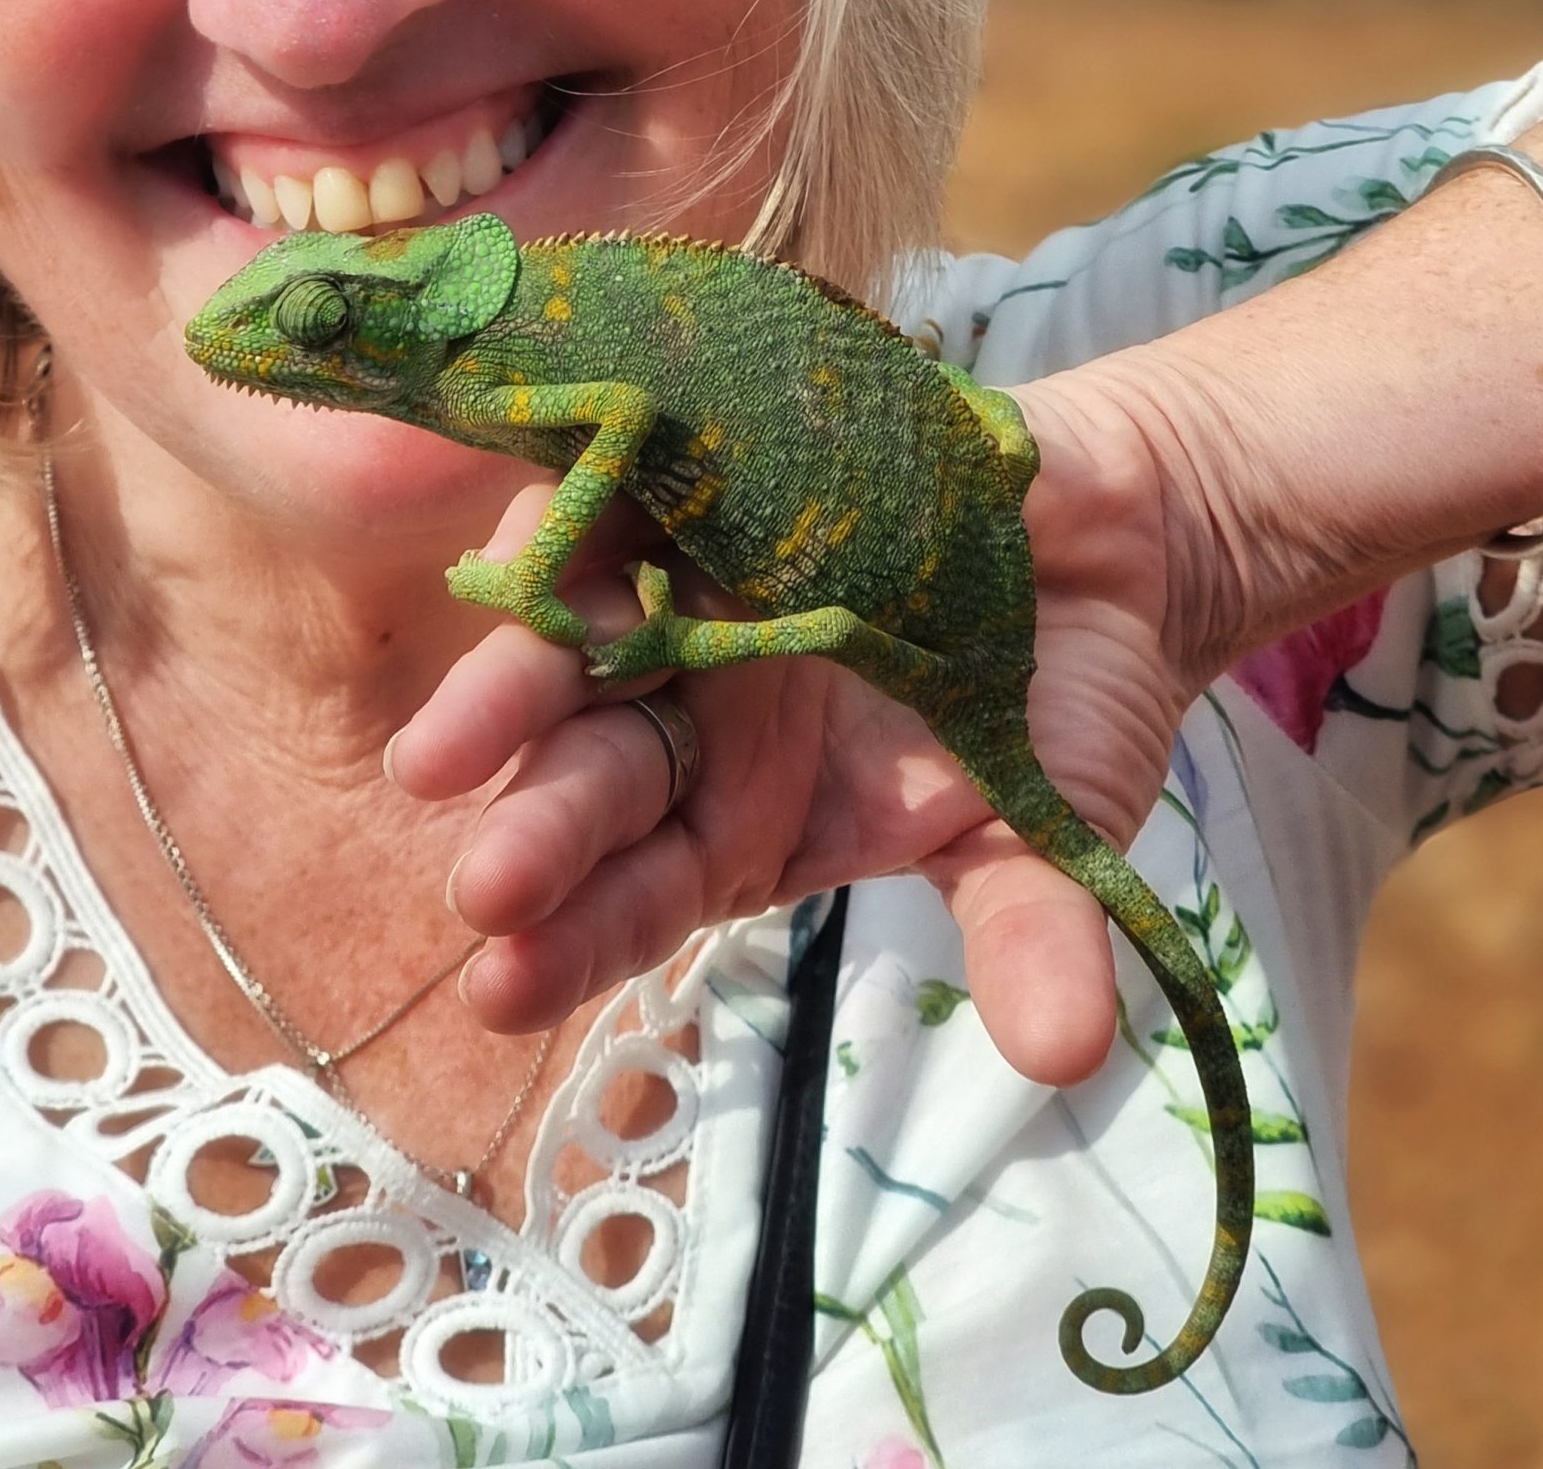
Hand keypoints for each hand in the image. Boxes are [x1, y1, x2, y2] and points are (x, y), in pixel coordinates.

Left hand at [385, 372, 1224, 1087]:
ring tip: (432, 754)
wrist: (1110, 532)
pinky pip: (622, 504)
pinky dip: (568, 530)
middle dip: (538, 831)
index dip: (578, 944)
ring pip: (580, 644)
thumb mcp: (1047, 824)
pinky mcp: (702, 488)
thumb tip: (1066, 1053)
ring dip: (509, 694)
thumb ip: (1031, 928)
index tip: (505, 996)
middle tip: (479, 887)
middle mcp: (696, 715)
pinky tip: (508, 563)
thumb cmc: (1061, 697)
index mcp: (749, 818)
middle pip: (593, 777)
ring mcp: (692, 598)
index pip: (642, 895)